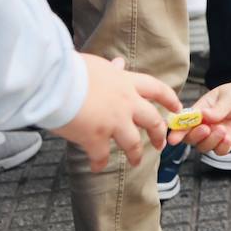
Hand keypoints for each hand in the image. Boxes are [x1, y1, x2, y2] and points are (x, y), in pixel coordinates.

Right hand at [53, 55, 183, 171]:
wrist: (54, 81)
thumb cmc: (69, 69)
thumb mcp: (96, 64)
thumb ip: (110, 70)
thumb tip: (119, 63)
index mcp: (126, 83)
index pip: (156, 89)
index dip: (169, 99)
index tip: (177, 107)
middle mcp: (126, 103)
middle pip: (152, 120)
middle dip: (158, 133)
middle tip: (160, 143)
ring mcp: (113, 122)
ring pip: (133, 142)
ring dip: (135, 154)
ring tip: (134, 162)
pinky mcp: (96, 138)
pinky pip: (102, 156)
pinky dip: (100, 163)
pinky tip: (97, 167)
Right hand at [166, 79, 230, 154]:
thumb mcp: (229, 96)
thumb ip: (218, 108)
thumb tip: (203, 115)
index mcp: (200, 110)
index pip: (184, 122)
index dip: (177, 131)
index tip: (174, 138)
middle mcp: (205, 124)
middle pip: (190, 138)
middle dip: (194, 136)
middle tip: (205, 129)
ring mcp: (215, 134)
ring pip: (203, 146)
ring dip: (210, 141)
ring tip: (223, 130)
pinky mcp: (228, 142)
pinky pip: (219, 151)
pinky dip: (221, 147)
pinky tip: (228, 139)